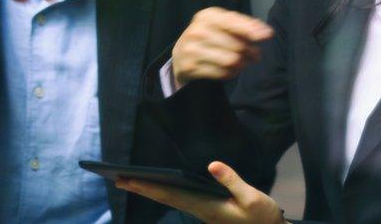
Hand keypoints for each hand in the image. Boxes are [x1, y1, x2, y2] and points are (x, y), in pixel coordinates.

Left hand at [116, 161, 286, 223]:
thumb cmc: (262, 216)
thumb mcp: (252, 197)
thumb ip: (232, 181)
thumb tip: (212, 165)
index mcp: (206, 206)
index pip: (171, 195)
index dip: (149, 187)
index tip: (129, 181)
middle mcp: (200, 209)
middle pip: (165, 197)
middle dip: (142, 188)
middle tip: (118, 180)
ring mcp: (202, 211)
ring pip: (171, 199)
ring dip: (150, 190)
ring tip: (131, 182)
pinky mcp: (207, 210)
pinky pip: (180, 199)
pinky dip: (165, 192)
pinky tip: (159, 187)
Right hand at [171, 8, 273, 87]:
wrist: (180, 55)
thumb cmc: (207, 36)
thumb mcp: (220, 23)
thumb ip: (242, 24)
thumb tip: (265, 31)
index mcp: (207, 16)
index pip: (232, 22)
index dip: (251, 28)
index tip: (268, 35)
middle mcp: (198, 30)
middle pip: (236, 44)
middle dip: (251, 51)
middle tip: (256, 54)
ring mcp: (192, 49)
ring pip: (230, 60)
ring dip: (244, 63)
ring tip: (246, 62)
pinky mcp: (191, 67)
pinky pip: (221, 73)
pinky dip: (232, 73)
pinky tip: (233, 69)